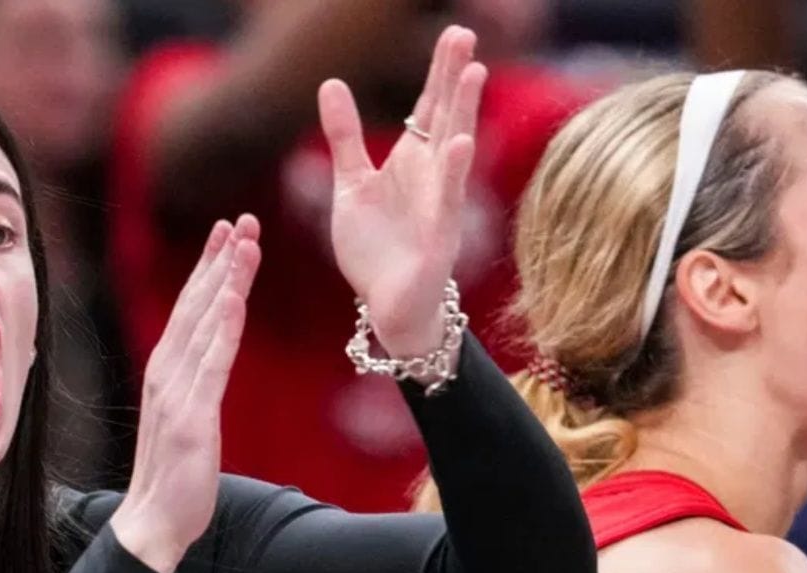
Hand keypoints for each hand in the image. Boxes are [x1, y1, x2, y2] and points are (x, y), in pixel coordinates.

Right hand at [111, 216, 262, 572]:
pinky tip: (235, 300)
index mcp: (168, 372)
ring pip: (206, 325)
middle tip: (241, 220)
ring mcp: (177, 394)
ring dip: (226, 281)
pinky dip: (223, 330)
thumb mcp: (190, 420)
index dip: (209, 268)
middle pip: (197, 306)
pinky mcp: (191, 418)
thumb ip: (199, 386)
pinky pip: (212, 365)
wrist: (153, 523)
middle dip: (219, 260)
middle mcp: (167, 373)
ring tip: (246, 244)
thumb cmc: (174, 477)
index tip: (228, 232)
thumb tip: (213, 362)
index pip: (191, 309)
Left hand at [319, 25, 485, 355]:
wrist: (387, 306)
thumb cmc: (376, 247)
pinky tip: (462, 144)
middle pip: (445, 117)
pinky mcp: (438, 235)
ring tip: (474, 73)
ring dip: (464, 112)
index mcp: (412, 161)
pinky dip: (454, 172)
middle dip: (455, 77)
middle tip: (463, 35)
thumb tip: (332, 82)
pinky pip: (447, 200)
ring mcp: (440, 204)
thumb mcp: (351, 184)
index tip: (453, 33)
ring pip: (454, 150)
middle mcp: (432, 176)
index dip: (439, 71)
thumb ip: (345, 135)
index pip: (429, 107)